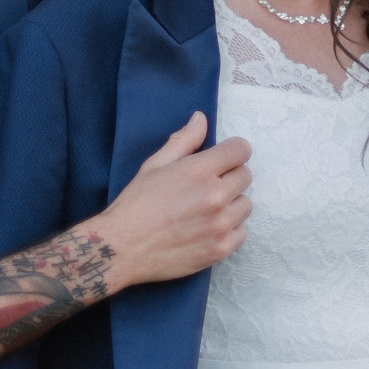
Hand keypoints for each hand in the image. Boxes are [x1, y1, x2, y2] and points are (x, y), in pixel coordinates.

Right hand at [98, 113, 251, 292]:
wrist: (123, 249)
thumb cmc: (136, 205)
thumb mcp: (155, 165)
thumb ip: (183, 140)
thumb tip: (201, 119)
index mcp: (199, 170)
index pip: (240, 150)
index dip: (232, 152)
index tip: (223, 159)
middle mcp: (214, 196)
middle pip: (245, 176)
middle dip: (229, 177)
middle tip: (206, 186)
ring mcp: (220, 225)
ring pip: (245, 204)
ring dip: (231, 204)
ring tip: (205, 209)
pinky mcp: (220, 249)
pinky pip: (241, 232)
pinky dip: (229, 229)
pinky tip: (207, 229)